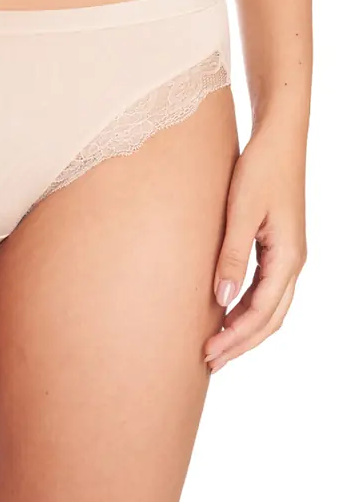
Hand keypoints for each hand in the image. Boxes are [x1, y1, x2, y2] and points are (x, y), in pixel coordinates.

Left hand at [204, 120, 307, 372]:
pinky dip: (246, 309)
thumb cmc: (259, 169)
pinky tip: (224, 315)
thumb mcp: (241, 211)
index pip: (262, 312)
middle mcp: (293, 262)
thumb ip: (231, 256)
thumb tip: (220, 300)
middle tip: (208, 363)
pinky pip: (266, 291)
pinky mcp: (277, 248)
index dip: (235, 337)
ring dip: (244, 330)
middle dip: (240, 344)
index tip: (208, 353)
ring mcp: (288, 256)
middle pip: (270, 319)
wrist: (278, 139)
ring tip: (215, 347)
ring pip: (270, 308)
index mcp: (288, 257)